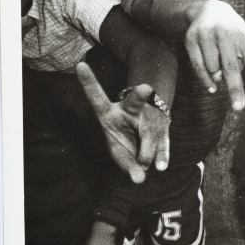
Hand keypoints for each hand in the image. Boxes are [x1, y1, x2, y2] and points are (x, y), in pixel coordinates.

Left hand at [76, 63, 169, 182]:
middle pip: (134, 102)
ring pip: (150, 131)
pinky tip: (160, 167)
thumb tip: (139, 179)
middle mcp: (130, 110)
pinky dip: (162, 156)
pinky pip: (163, 143)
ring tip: (143, 166)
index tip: (80, 65)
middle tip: (146, 89)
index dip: (88, 83)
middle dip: (140, 95)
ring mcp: (149, 117)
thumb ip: (127, 167)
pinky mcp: (163, 129)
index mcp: (109, 113)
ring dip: (146, 151)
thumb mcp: (119, 154)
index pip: (97, 98)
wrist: (146, 142)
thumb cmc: (125, 145)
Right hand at [183, 0, 244, 110]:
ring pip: (213, 69)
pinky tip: (212, 88)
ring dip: (217, 76)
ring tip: (219, 64)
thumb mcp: (242, 39)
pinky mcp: (191, 39)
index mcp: (242, 35)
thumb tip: (221, 79)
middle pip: (231, 67)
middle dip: (235, 89)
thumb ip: (239, 60)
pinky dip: (205, 79)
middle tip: (238, 107)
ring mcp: (206, 35)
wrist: (206, 9)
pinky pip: (198, 67)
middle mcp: (224, 33)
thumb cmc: (230, 32)